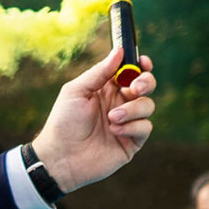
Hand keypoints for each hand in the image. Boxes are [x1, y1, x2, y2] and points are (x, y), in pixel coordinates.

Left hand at [28, 44, 155, 194]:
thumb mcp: (76, 91)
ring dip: (132, 109)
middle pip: (146, 85)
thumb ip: (98, 72)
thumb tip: (118, 51)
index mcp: (106, 89)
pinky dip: (131, 127)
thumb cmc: (63, 123)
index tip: (143, 61)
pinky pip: (145, 127)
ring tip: (111, 118)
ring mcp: (128, 122)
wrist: (60, 157)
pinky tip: (114, 131)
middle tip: (135, 88)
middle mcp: (119, 103)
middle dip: (146, 82)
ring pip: (148, 105)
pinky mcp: (132, 141)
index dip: (140, 64)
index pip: (130, 71)